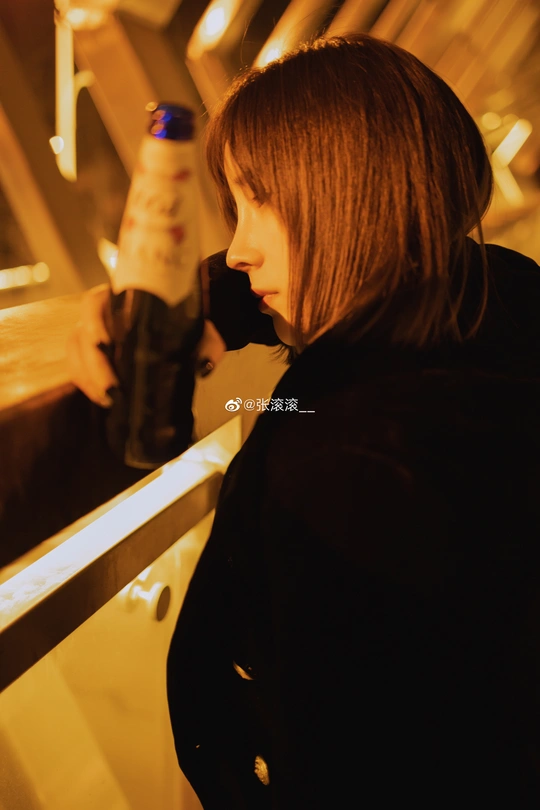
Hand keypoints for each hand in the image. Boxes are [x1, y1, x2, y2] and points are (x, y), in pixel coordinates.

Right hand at [66, 284, 225, 407]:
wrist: (185, 325)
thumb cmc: (186, 321)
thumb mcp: (201, 328)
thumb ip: (207, 343)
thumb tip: (203, 366)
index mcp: (121, 297)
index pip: (94, 303)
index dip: (93, 323)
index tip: (104, 343)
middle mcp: (101, 314)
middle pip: (81, 335)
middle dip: (93, 365)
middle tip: (111, 390)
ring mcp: (93, 334)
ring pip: (75, 353)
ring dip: (86, 379)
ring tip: (107, 400)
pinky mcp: (94, 355)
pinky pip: (79, 367)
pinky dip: (87, 385)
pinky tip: (103, 400)